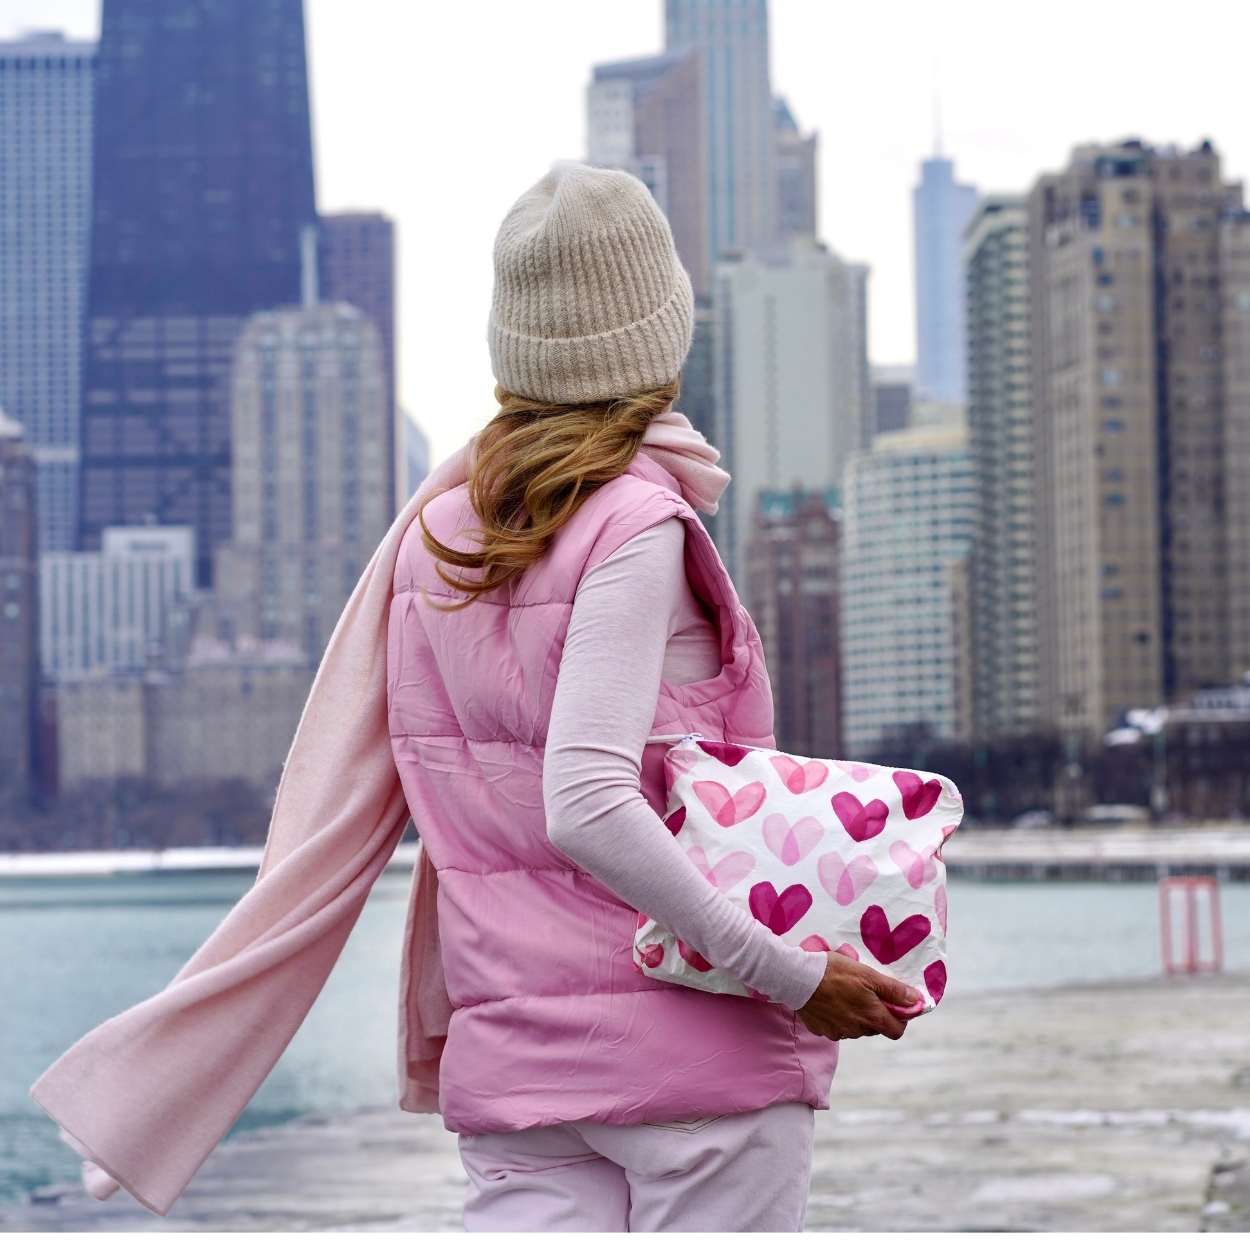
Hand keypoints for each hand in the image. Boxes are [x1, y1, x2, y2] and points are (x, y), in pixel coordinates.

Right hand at [796, 953, 921, 1041]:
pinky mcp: (821, 1030)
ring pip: (856, 1027)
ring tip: (845, 992)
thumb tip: (917, 1001)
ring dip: (856, 1015)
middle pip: (875, 1027)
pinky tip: (830, 1000)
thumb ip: (894, 990)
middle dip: (875, 1013)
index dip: (900, 1018)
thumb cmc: (835, 972)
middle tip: (866, 991)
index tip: (893, 1003)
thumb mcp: (868, 975)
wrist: (797, 978)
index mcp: (872, 1018)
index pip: (897, 1031)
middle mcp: (857, 1031)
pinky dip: (837, 1016)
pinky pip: (837, 1026)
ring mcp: (838, 1032)